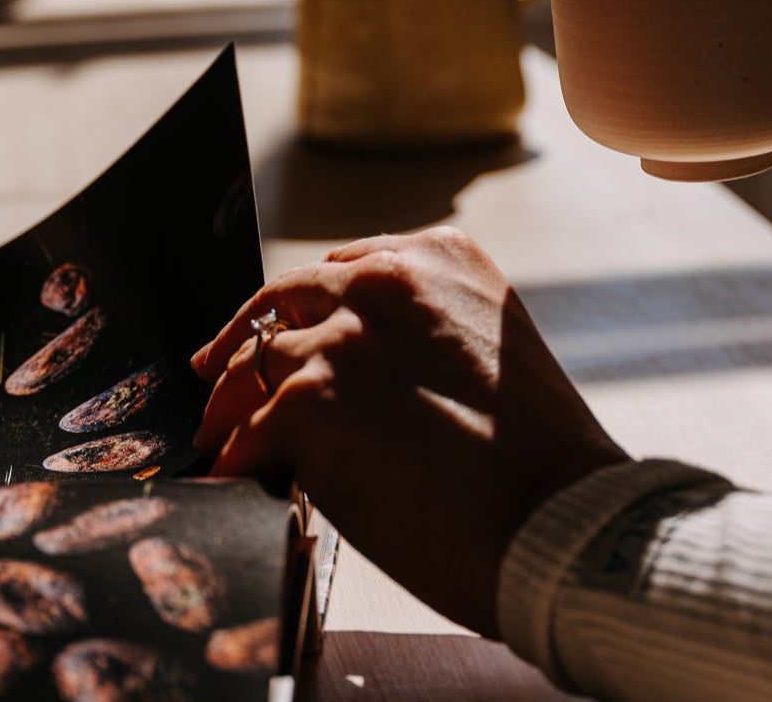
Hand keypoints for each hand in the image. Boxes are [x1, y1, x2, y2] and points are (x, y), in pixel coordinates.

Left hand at [191, 229, 627, 636]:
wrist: (554, 515)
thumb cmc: (538, 451)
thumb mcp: (493, 342)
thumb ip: (428, 325)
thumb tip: (360, 363)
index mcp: (442, 256)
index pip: (344, 265)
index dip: (308, 304)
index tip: (287, 324)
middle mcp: (388, 279)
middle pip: (285, 296)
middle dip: (248, 337)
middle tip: (218, 370)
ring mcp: (345, 336)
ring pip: (255, 362)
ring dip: (232, 404)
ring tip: (220, 434)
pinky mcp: (310, 402)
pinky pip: (247, 430)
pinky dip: (237, 458)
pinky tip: (235, 479)